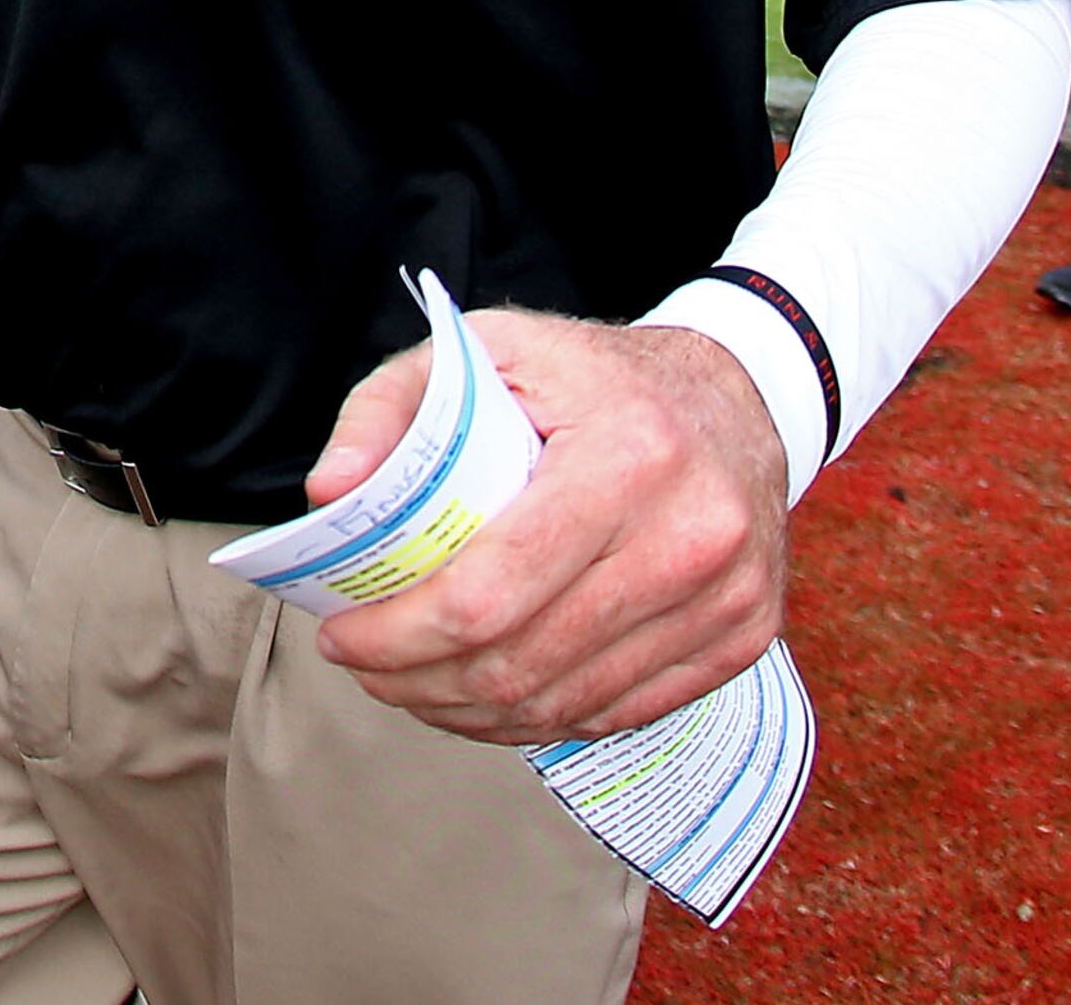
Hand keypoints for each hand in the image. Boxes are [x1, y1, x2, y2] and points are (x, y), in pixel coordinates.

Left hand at [306, 311, 787, 745]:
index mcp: (626, 456)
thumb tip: (329, 492)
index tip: (340, 635)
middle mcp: (691, 536)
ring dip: (471, 711)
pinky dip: (540, 719)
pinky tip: (487, 698)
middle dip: (421, 681)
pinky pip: (619, 711)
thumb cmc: (591, 376)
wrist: (736, 398)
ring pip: (568, 701)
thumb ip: (389, 408)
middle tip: (365, 668)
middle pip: (524, 660)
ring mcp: (726, 598)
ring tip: (411, 686)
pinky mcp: (742, 639)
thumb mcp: (484, 350)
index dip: (401, 633)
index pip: (491, 590)